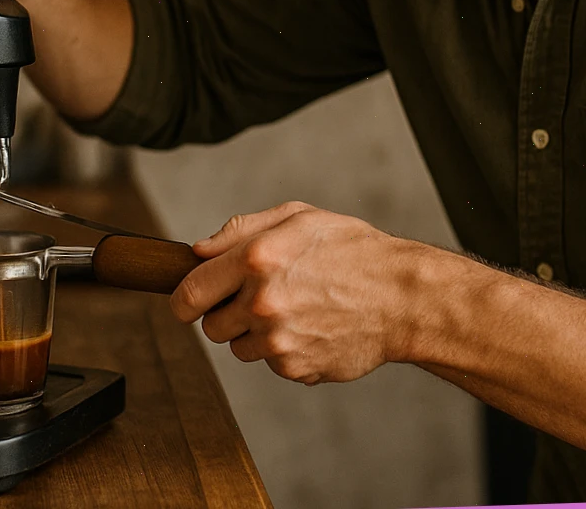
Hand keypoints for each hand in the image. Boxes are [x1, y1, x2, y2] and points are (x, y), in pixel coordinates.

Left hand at [170, 202, 428, 385]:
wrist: (402, 297)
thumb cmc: (353, 250)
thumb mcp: (299, 218)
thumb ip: (241, 230)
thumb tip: (199, 251)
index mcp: (256, 259)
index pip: (189, 293)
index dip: (183, 299)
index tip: (189, 301)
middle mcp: (262, 302)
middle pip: (210, 327)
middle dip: (227, 314)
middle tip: (259, 298)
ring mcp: (278, 340)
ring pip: (239, 348)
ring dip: (256, 334)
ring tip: (295, 309)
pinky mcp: (294, 367)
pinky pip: (271, 364)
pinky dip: (285, 350)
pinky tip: (313, 327)